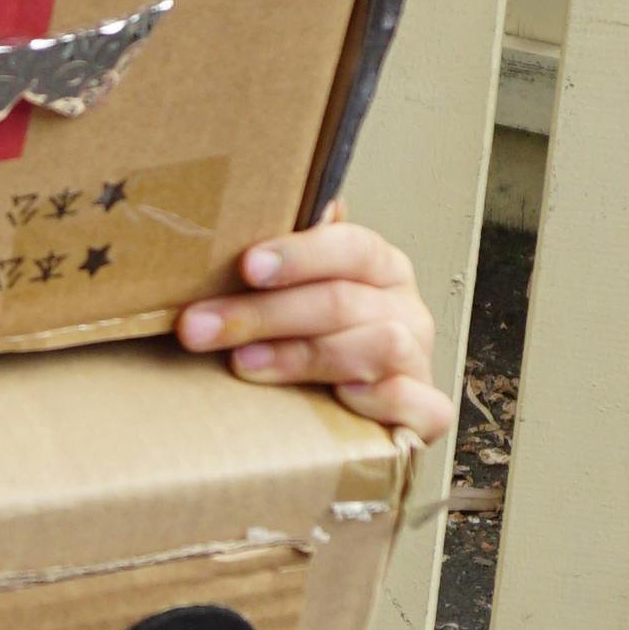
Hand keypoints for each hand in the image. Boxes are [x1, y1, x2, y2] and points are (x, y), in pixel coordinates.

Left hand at [176, 222, 448, 446]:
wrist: (356, 420)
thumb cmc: (320, 347)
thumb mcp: (297, 299)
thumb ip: (283, 265)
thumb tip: (249, 210)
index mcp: (380, 268)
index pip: (351, 246)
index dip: (299, 254)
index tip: (246, 266)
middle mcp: (405, 308)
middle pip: (343, 300)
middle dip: (265, 313)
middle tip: (200, 326)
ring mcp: (418, 360)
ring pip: (379, 344)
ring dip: (304, 354)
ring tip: (244, 363)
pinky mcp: (428, 413)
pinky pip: (420, 403)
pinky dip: (382, 399)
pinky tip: (340, 397)